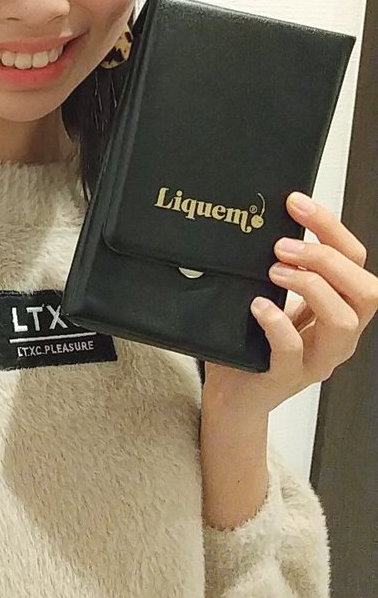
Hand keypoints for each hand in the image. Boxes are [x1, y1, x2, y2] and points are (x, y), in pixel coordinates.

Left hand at [201, 191, 377, 415]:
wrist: (233, 395)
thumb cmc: (254, 342)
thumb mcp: (275, 297)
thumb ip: (281, 269)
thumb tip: (263, 219)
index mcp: (340, 306)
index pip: (355, 259)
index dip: (330, 226)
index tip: (295, 202)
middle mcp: (339, 334)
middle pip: (366, 289)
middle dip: (326, 257)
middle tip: (281, 245)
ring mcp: (318, 359)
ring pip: (345, 322)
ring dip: (312, 286)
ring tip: (274, 271)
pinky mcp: (287, 377)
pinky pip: (293, 351)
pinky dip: (277, 323)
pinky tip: (258, 306)